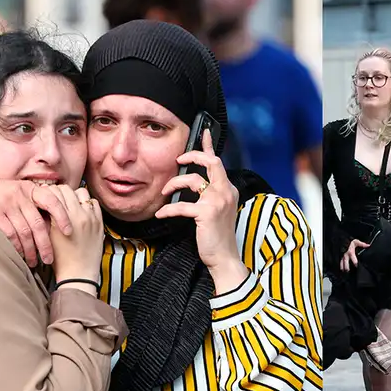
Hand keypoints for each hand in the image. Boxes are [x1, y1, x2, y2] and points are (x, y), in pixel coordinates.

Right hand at [0, 175, 72, 266]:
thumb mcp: (16, 193)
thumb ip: (32, 205)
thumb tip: (53, 226)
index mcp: (29, 189)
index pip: (52, 201)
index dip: (63, 217)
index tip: (69, 232)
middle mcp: (19, 194)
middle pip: (38, 224)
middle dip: (45, 245)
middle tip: (49, 260)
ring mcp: (5, 202)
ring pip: (24, 232)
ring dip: (30, 250)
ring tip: (33, 262)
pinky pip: (8, 234)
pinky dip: (15, 247)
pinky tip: (18, 256)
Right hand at [48, 186, 102, 286]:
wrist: (78, 274)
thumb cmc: (60, 259)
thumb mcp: (47, 236)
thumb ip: (46, 217)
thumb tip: (44, 203)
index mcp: (63, 218)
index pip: (54, 192)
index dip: (47, 193)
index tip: (45, 197)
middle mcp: (78, 214)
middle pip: (67, 189)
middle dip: (59, 192)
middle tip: (56, 199)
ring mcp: (91, 217)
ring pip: (82, 192)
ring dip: (74, 196)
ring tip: (70, 204)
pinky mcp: (99, 222)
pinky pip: (94, 203)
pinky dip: (87, 203)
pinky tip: (81, 211)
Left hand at [157, 130, 243, 278]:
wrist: (224, 257)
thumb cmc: (217, 236)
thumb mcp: (217, 210)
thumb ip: (210, 195)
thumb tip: (193, 183)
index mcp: (229, 189)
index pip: (218, 162)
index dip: (209, 146)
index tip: (204, 133)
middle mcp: (226, 191)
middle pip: (210, 162)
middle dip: (192, 155)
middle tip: (178, 159)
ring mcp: (218, 201)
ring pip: (191, 180)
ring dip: (174, 184)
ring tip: (165, 192)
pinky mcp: (207, 213)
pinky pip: (181, 206)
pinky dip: (168, 209)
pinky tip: (161, 214)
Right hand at [340, 239, 369, 271]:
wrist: (342, 239)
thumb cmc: (350, 241)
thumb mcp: (356, 241)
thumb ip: (362, 244)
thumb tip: (368, 245)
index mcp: (350, 252)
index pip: (353, 258)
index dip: (355, 262)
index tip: (357, 266)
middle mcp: (346, 255)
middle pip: (346, 262)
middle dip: (346, 266)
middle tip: (348, 271)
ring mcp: (342, 256)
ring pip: (341, 262)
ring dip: (342, 267)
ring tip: (344, 271)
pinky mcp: (340, 256)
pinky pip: (339, 261)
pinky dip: (340, 265)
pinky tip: (341, 269)